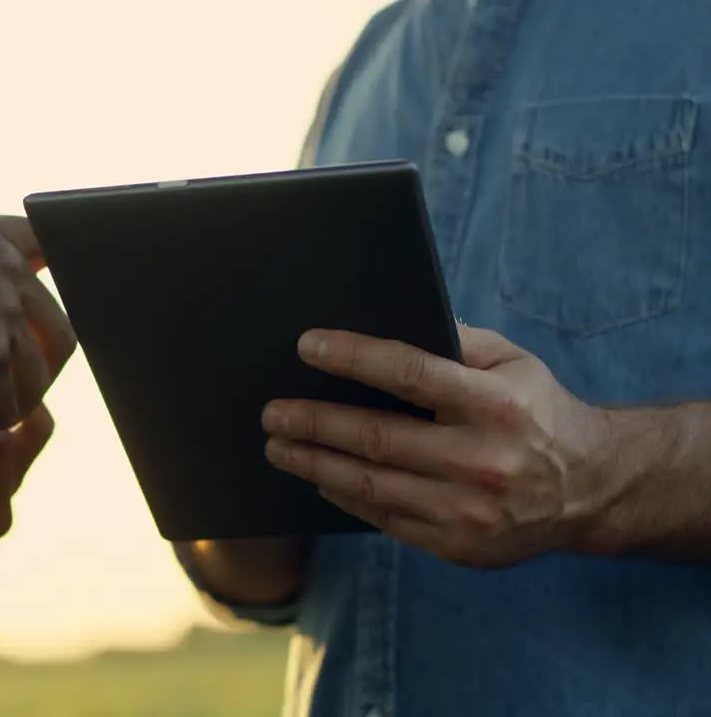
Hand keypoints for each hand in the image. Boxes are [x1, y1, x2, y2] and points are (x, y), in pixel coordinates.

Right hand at [0, 216, 75, 434]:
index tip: (39, 314)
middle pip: (61, 334)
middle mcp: (2, 265)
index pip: (53, 245)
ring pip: (38, 379)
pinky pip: (9, 408)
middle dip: (35, 375)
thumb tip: (41, 271)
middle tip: (0, 395)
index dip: (57, 282)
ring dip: (7, 407)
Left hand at [260, 325, 622, 568]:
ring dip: (314, 465)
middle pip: (377, 438)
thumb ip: (457, 341)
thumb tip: (387, 320)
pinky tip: (320, 479)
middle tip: (273, 413)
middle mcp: (482, 460)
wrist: (593, 488)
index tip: (307, 346)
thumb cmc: (538, 411)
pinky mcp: (459, 546)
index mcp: (496, 404)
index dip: (352, 357)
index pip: (409, 373)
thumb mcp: (514, 362)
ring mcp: (469, 510)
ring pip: (371, 486)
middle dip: (314, 423)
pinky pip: (386, 519)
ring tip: (279, 447)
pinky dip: (346, 497)